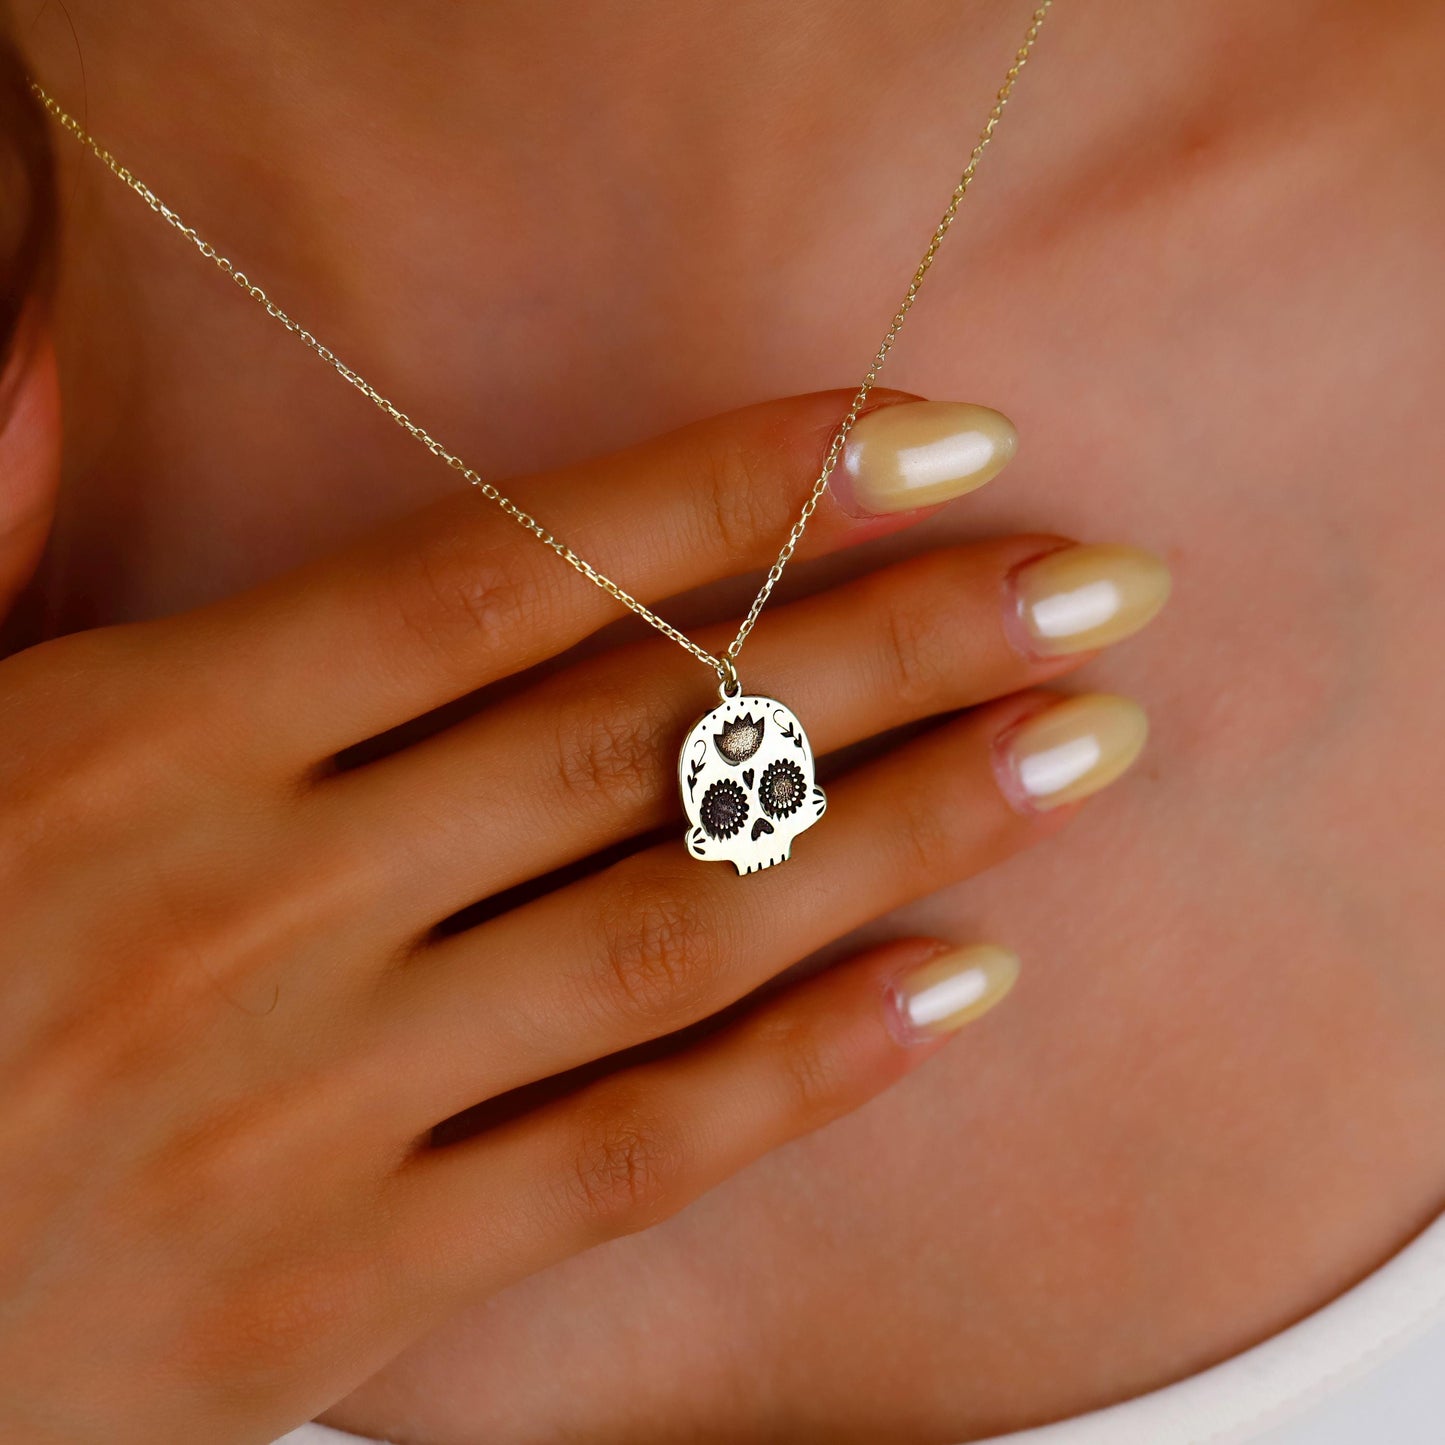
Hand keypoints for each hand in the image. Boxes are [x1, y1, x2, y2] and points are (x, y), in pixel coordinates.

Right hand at [0, 376, 1161, 1442]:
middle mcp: (265, 899)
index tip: (933, 441)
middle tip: (1089, 589)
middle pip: (650, 737)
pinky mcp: (336, 1280)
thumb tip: (183, 429)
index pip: (522, 570)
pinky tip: (959, 986)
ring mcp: (312, 1097)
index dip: (746, 490)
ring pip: (675, 933)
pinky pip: (620, 1158)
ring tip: (1076, 751)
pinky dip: (802, 1073)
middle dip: (899, 643)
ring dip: (905, 832)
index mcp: (156, 733)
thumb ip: (109, 600)